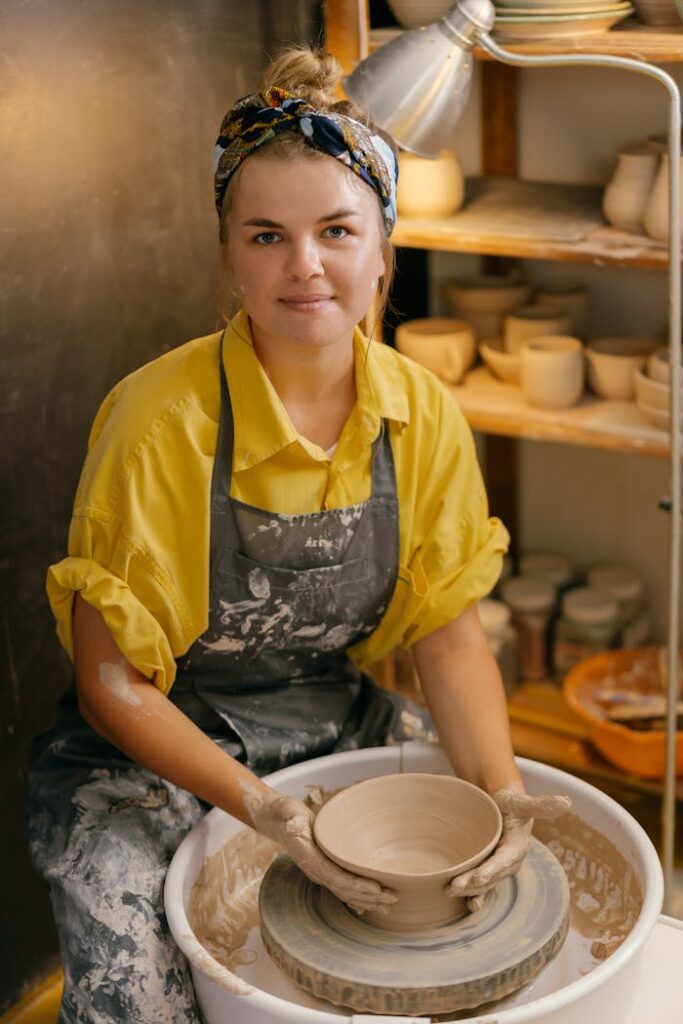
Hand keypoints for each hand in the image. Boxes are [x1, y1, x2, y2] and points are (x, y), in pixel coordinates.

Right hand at [244, 786, 395, 914]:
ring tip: (388, 905)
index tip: (377, 888)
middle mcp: (317, 871)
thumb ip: (289, 816)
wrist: (280, 822)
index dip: (357, 885)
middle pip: (345, 891)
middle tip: (393, 898)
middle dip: (369, 897)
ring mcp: (322, 873)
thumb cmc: (286, 815)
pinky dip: (358, 896)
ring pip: (347, 893)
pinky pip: (344, 887)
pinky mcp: (326, 869)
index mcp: (310, 860)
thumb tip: (293, 820)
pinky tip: (371, 903)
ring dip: (367, 900)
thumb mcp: (286, 811)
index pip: (336, 878)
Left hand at [448, 786, 570, 911]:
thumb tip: (566, 802)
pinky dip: (474, 896)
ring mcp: (498, 868)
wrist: (503, 807)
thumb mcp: (523, 802)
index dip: (492, 870)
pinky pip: (482, 887)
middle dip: (474, 883)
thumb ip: (540, 804)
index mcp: (518, 847)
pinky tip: (466, 904)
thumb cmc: (511, 803)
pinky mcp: (488, 870)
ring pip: (484, 883)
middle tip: (454, 885)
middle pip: (491, 875)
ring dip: (469, 890)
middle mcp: (509, 862)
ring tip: (450, 891)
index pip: (504, 861)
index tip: (478, 876)